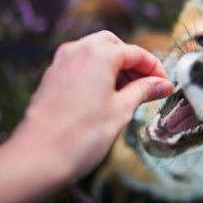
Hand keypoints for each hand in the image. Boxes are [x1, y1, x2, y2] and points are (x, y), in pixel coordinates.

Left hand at [11, 30, 172, 179]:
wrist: (39, 157)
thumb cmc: (81, 135)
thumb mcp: (121, 110)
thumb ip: (143, 91)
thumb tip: (161, 84)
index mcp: (98, 54)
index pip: (136, 53)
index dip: (154, 68)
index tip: (164, 84)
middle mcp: (77, 50)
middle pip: (114, 46)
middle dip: (133, 63)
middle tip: (148, 85)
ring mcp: (62, 62)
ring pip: (96, 53)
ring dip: (115, 67)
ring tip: (129, 93)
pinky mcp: (52, 76)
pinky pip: (81, 65)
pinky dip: (97, 73)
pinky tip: (106, 96)